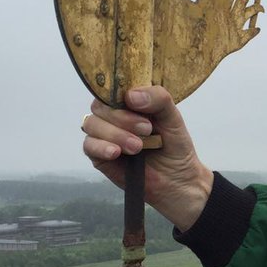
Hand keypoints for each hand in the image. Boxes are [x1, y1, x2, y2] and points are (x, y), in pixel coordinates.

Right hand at [81, 86, 212, 231]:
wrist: (177, 179)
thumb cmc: (174, 145)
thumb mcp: (173, 117)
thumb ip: (158, 99)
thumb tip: (131, 96)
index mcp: (129, 101)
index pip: (113, 87)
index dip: (120, 93)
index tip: (136, 103)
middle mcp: (113, 115)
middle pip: (100, 106)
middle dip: (122, 118)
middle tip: (146, 130)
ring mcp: (104, 135)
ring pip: (92, 124)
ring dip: (115, 134)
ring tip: (138, 147)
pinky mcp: (99, 156)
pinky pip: (89, 145)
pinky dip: (101, 146)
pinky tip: (116, 153)